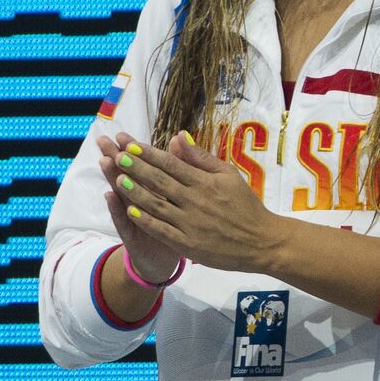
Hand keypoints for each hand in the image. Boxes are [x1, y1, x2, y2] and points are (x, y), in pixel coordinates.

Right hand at [96, 134, 181, 282]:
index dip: (133, 151)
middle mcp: (140, 202)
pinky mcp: (133, 236)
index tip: (122, 134)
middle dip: (116, 158)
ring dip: (113, 179)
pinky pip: (125, 221)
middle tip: (103, 141)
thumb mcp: (177, 198)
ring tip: (105, 162)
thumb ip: (177, 171)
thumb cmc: (174, 225)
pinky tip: (110, 195)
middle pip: (127, 177)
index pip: (142, 167)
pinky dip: (117, 209)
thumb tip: (176, 141)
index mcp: (154, 191)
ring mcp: (134, 218)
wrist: (165, 260)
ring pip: (123, 196)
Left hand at [103, 130, 280, 274]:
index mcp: (206, 182)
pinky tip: (130, 210)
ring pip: (157, 205)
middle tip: (118, 156)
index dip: (150, 154)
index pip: (172, 164)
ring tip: (118, 178)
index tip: (131, 145)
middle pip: (161, 181)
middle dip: (137, 168)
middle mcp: (196, 201)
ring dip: (136, 191)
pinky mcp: (188, 244)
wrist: (261, 241)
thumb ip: (202, 158)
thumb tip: (180, 136)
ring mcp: (191, 223)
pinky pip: (162, 230)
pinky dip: (145, 220)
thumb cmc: (246, 206)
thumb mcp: (229, 175)